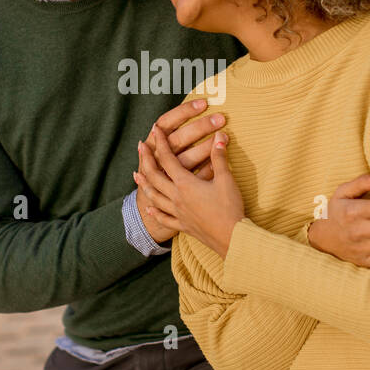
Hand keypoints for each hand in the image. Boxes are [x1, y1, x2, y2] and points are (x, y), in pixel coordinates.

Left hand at [134, 124, 242, 257]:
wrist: (232, 238)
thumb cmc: (229, 208)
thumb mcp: (226, 180)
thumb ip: (219, 157)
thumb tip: (220, 136)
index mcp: (185, 184)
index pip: (168, 159)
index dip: (161, 143)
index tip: (155, 130)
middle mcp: (177, 197)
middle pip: (155, 176)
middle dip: (146, 160)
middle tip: (140, 147)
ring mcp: (178, 213)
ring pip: (155, 197)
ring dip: (144, 184)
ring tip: (137, 175)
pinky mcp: (183, 225)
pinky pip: (164, 218)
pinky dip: (155, 213)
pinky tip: (150, 209)